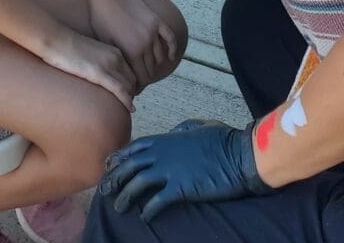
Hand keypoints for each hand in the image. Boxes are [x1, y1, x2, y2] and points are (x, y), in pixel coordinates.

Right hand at [40, 27, 137, 112]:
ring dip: (130, 98)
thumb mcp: (90, 54)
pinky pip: (120, 89)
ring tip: (126, 110)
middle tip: (126, 106)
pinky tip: (130, 109)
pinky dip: (127, 101)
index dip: (131, 86)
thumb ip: (100, 63)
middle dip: (132, 94)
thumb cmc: (67, 48)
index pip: (131, 72)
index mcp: (114, 51)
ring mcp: (109, 64)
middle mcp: (116, 56)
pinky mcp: (100, 73)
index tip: (127, 97)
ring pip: (129, 86)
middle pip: (132, 80)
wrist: (56, 40)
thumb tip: (100, 76)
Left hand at [89, 0, 179, 92]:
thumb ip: (117, 60)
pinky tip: (171, 57)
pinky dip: (172, 49)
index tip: (134, 88)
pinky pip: (170, 38)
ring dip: (156, 64)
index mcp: (131, 52)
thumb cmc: (99, 18)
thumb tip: (121, 76)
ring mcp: (152, 31)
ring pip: (160, 56)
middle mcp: (145, 44)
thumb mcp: (105, 43)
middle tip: (140, 81)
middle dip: (146, 77)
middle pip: (151, 69)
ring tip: (150, 69)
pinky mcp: (156, 20)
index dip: (138, 86)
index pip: (141, 78)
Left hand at [99, 120, 271, 221]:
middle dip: (114, 178)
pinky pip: (157, 201)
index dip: (118, 157)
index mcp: (165, 139)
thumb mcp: (199, 126)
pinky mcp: (180, 188)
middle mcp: (162, 153)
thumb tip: (175, 130)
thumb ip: (183, 128)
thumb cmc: (222, 139)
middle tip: (104, 191)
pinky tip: (144, 217)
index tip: (108, 166)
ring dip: (125, 196)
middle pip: (129, 165)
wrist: (239, 155)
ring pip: (137, 183)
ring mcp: (170, 170)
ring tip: (118, 208)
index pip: (133, 148)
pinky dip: (148, 210)